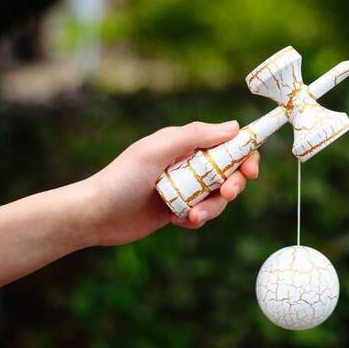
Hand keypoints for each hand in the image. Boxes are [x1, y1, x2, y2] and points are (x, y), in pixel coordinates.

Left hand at [86, 120, 259, 245]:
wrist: (97, 214)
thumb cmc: (122, 178)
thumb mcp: (156, 151)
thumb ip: (194, 136)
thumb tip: (234, 127)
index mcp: (184, 144)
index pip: (226, 143)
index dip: (244, 155)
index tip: (251, 171)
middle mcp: (187, 164)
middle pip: (228, 172)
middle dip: (232, 185)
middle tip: (226, 194)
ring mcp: (184, 188)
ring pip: (217, 197)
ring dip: (212, 208)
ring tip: (192, 216)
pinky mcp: (179, 209)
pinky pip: (202, 213)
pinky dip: (196, 219)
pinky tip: (177, 220)